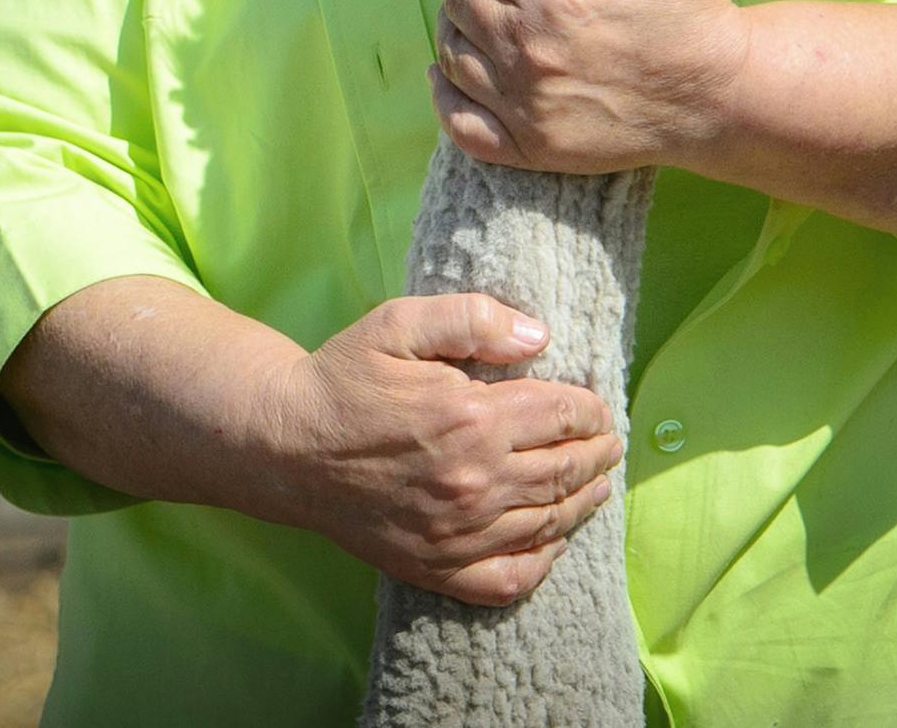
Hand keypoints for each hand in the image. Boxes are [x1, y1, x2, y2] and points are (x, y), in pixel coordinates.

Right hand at [260, 292, 623, 605]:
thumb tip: (539, 336)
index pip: (562, 415)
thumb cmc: (345, 378)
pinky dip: (541, 564)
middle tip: (611, 444)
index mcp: (471, 418)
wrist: (285, 447)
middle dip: (598, 455)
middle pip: (564, 471)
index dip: (591, 409)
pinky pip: (507, 579)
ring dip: (583, 503)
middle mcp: (473, 482)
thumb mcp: (402, 323)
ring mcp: (456, 533)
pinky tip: (552, 542)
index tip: (599, 407)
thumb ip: (474, 319)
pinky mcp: (434, 567)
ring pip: (547, 523)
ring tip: (598, 485)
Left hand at [429, 0, 750, 175]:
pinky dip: (444, 94)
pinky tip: (452, 70)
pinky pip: (458, 123)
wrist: (718, 98)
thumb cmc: (690, 11)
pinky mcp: (529, 147)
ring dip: (457, 23)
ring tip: (484, 11)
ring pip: (452, 51)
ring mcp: (526, 104)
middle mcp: (531, 48)